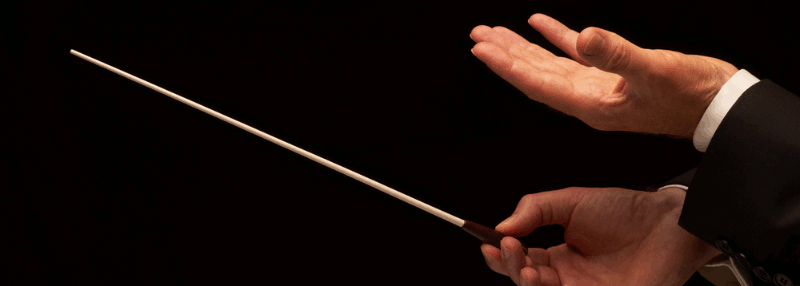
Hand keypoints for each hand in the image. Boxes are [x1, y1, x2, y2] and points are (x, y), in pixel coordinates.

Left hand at [470, 14, 738, 137]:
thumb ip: (618, 55)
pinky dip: (555, 37)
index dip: (508, 67)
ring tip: (495, 33)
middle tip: (478, 36)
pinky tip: (540, 24)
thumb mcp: (655, 72)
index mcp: (592, 105)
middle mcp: (587, 99)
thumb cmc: (691, 97)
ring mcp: (597, 87)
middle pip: (534, 75)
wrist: (717, 106)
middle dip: (505, 55)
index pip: (538, 84)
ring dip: (522, 48)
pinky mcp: (611, 75)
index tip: (482, 50)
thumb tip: (582, 37)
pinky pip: (574, 54)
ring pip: (548, 65)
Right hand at [481, 187, 722, 285]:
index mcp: (559, 257)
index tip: (489, 244)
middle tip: (509, 249)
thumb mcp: (571, 201)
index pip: (521, 262)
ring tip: (531, 270)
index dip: (502, 256)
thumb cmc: (624, 210)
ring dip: (528, 284)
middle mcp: (569, 279)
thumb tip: (502, 226)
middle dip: (510, 269)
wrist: (668, 222)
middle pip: (526, 283)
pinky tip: (548, 281)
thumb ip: (535, 209)